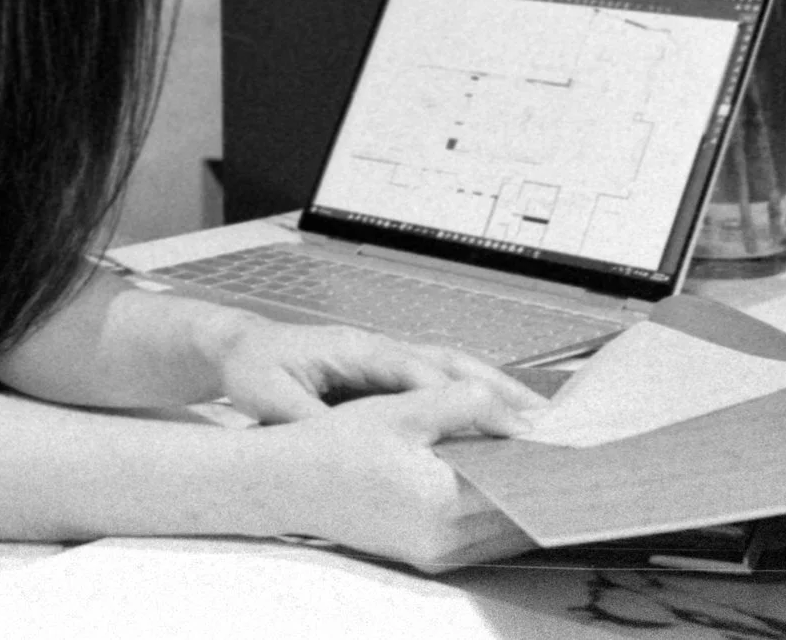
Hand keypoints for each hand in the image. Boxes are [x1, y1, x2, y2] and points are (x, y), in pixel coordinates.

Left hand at [206, 314, 547, 426]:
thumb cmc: (257, 369)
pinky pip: (439, 379)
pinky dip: (474, 392)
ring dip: (496, 387)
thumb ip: (307, 417)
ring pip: (452, 368)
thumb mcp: (272, 397)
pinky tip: (500, 416)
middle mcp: (381, 347)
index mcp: (358, 350)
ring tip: (538, 416)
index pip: (421, 373)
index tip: (498, 420)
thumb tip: (339, 439)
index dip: (461, 396)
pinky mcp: (388, 371)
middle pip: (451, 362)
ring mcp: (388, 356)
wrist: (241, 347)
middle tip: (543, 417)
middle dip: (498, 387)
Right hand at [266, 382, 534, 569]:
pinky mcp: (426, 557)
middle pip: (521, 513)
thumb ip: (468, 405)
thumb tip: (525, 418)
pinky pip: (482, 538)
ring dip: (522, 495)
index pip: (522, 485)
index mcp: (443, 503)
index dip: (549, 458)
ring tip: (533, 454)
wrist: (286, 483)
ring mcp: (436, 554)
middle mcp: (445, 541)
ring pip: (505, 530)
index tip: (571, 434)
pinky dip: (497, 510)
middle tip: (559, 440)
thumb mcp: (402, 408)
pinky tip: (498, 476)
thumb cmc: (336, 444)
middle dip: (541, 478)